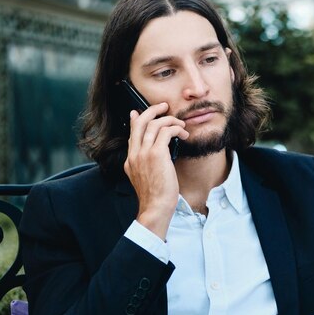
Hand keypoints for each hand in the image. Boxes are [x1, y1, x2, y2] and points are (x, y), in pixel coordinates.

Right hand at [124, 102, 188, 238]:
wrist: (155, 207)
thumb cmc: (156, 197)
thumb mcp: (146, 179)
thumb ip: (147, 165)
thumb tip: (156, 155)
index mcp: (130, 160)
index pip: (132, 134)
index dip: (136, 120)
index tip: (139, 112)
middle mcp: (134, 154)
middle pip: (140, 122)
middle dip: (152, 110)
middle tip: (163, 106)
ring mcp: (143, 153)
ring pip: (154, 124)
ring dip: (170, 120)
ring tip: (181, 124)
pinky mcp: (156, 154)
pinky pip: (166, 131)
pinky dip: (176, 128)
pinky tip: (183, 133)